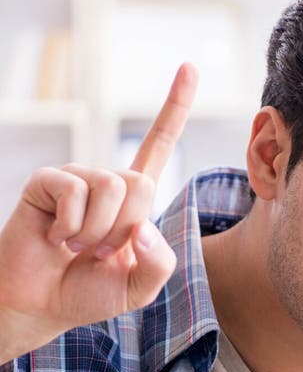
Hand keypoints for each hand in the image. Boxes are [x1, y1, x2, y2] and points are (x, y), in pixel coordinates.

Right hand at [0, 62, 197, 363]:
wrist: (43, 304)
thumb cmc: (90, 292)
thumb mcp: (141, 286)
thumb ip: (160, 262)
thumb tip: (142, 227)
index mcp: (133, 200)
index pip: (157, 146)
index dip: (174, 109)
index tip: (190, 67)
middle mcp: (106, 181)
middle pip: (141, 182)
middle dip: (125, 228)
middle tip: (100, 251)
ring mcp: (76, 178)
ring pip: (112, 188)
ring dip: (98, 232)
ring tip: (78, 247)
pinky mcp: (47, 181)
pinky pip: (76, 192)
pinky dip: (72, 227)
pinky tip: (57, 238)